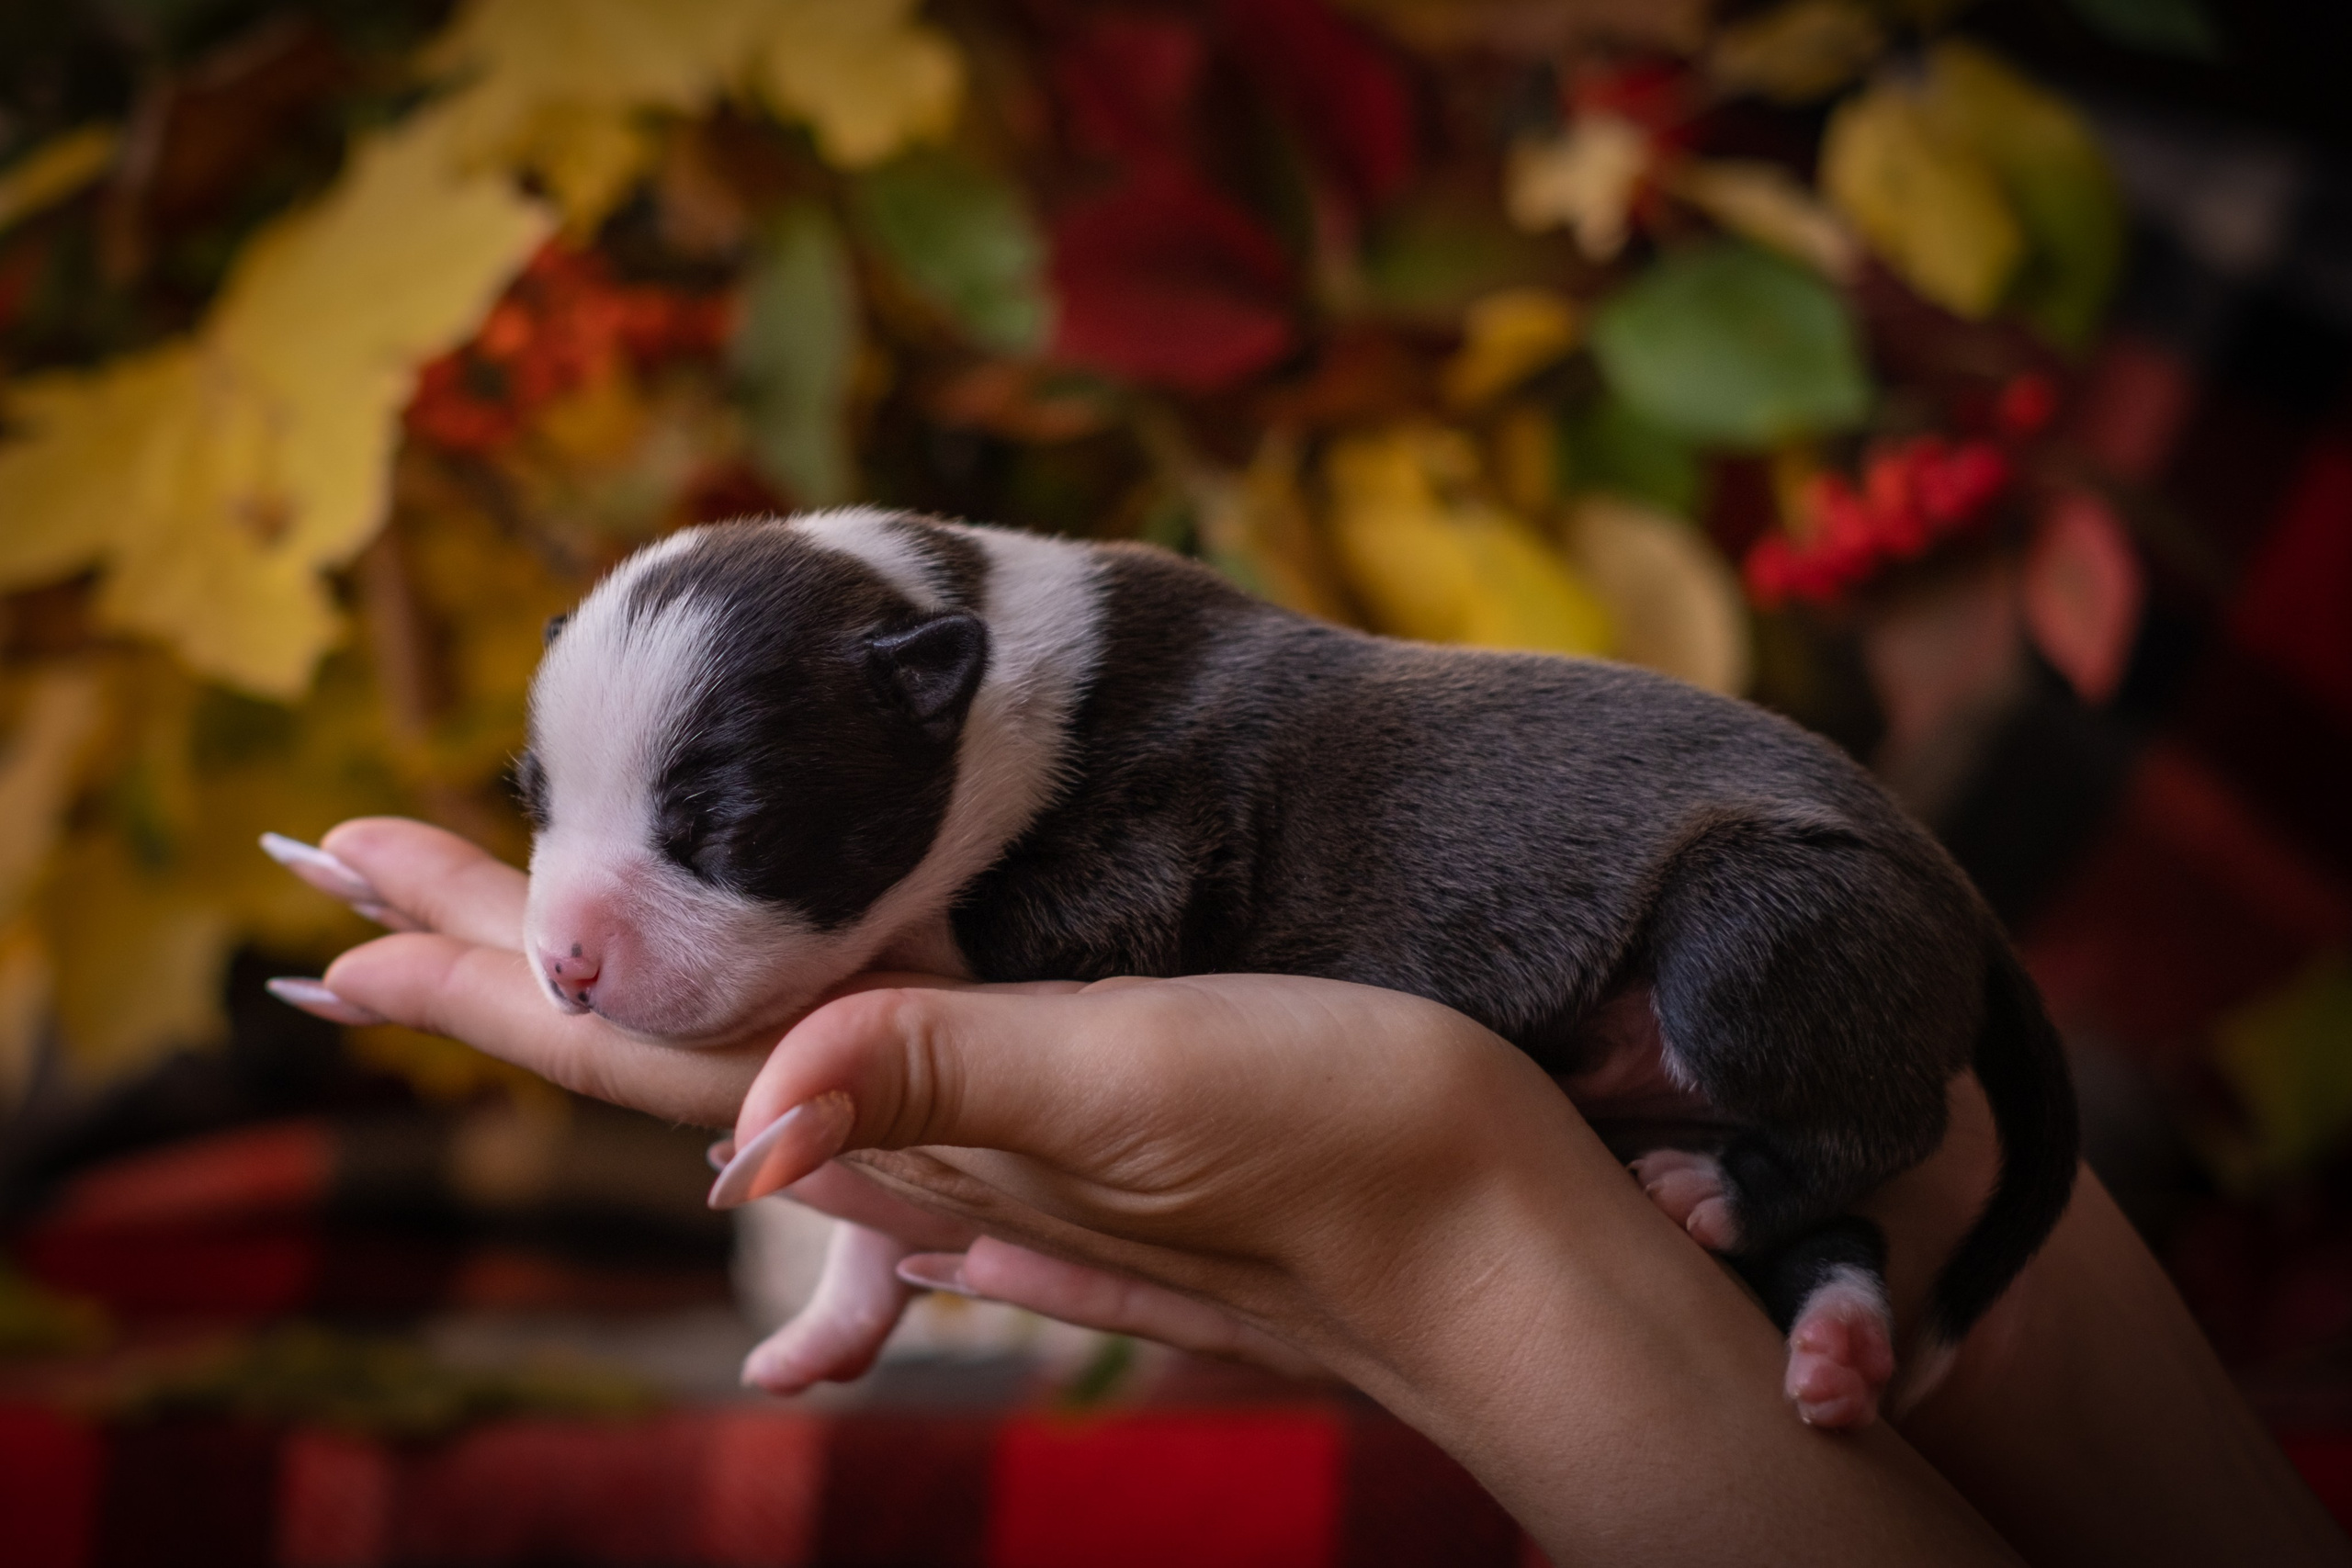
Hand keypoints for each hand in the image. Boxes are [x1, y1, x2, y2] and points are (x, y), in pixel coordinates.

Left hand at [282, 818, 1323, 1378]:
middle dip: (490, 959)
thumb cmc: (1341, 1148)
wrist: (1495, 1247)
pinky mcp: (1058, 1140)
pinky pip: (844, 1095)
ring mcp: (982, 1157)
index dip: (482, 970)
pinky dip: (743, 1050)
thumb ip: (937, 1085)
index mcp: (917, 1120)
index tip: (331, 911)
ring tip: (494, 940)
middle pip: (649, 1044)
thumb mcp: (1139, 1082)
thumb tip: (731, 1130)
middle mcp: (917, 1148)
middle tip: (337, 882)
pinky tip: (731, 1064)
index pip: (641, 1038)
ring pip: (727, 1063)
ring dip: (598, 996)